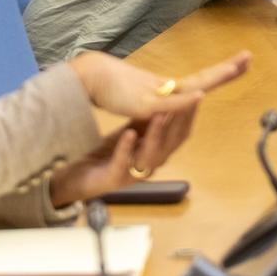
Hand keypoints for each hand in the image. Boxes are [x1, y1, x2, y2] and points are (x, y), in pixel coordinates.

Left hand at [48, 111, 195, 205]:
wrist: (80, 177)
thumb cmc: (107, 155)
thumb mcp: (131, 133)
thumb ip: (148, 121)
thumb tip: (168, 99)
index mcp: (156, 154)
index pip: (179, 135)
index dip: (188, 116)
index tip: (196, 96)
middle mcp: (149, 165)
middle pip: (171, 145)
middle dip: (179, 123)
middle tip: (185, 103)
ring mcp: (132, 174)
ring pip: (151, 156)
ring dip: (156, 134)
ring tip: (159, 115)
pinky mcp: (113, 179)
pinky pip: (123, 164)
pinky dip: (127, 148)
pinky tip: (129, 133)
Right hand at [69, 50, 250, 118]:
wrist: (87, 78)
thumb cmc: (110, 88)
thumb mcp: (140, 99)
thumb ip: (156, 102)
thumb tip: (166, 103)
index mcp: (167, 88)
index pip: (201, 79)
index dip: (222, 71)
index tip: (243, 60)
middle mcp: (166, 87)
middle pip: (203, 78)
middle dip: (227, 69)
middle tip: (248, 56)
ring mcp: (156, 94)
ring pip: (191, 86)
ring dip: (213, 78)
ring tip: (234, 68)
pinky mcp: (143, 106)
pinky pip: (168, 103)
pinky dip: (184, 101)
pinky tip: (199, 95)